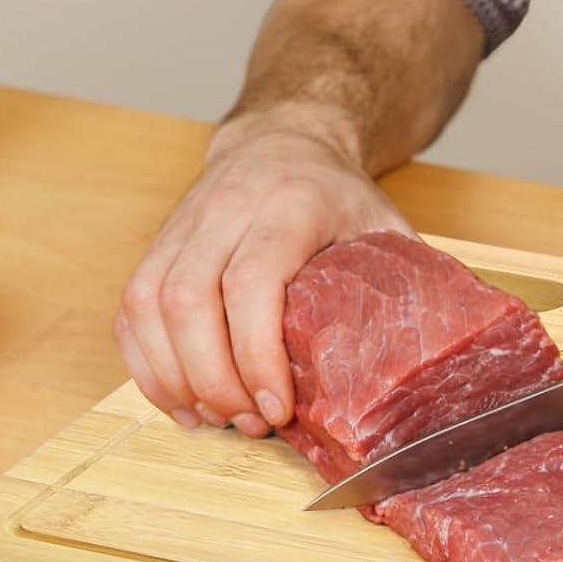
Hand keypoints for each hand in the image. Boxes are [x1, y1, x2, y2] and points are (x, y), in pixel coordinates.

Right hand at [116, 113, 412, 435]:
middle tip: (249, 422)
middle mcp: (225, 210)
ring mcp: (182, 226)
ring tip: (216, 419)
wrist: (281, 139)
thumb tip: (432, 360)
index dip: (255, 353)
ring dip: (175, 378)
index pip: (252, 281)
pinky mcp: (156, 247)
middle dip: (212, 379)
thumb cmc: (336, 195)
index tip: (277, 408)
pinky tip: (181, 402)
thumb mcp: (383, 225)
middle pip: (189, 300)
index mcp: (289, 204)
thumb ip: (401, 283)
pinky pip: (130, 312)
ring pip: (148, 306)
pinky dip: (147, 366)